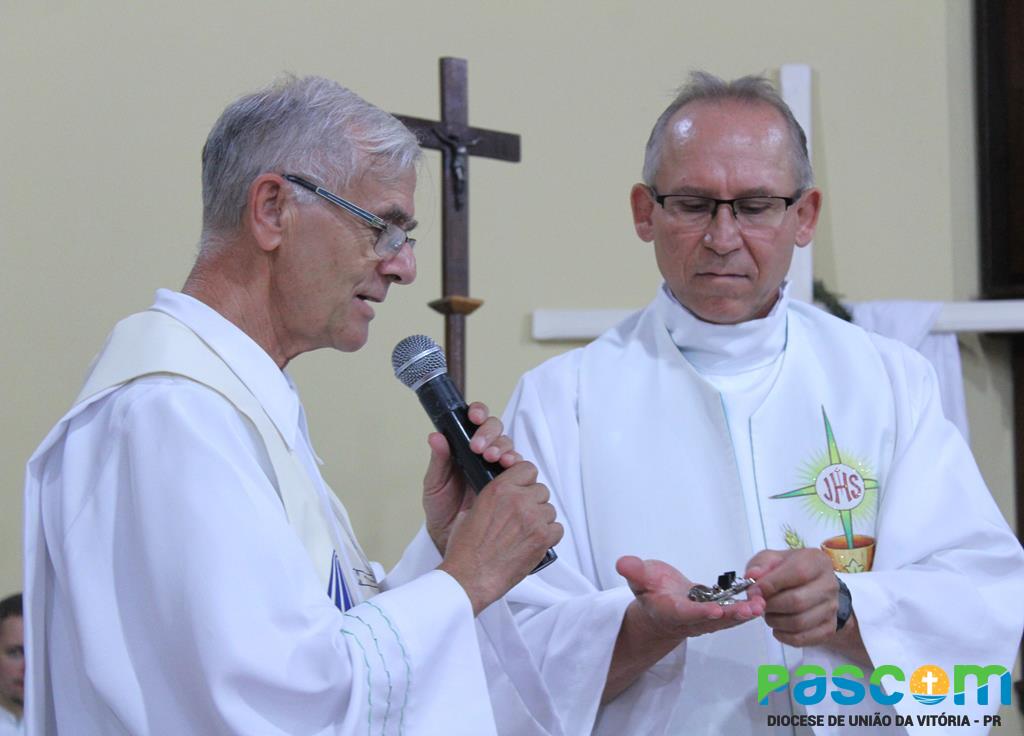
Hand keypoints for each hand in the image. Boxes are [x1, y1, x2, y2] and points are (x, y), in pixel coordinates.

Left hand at [421, 401, 520, 553]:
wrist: (453, 540)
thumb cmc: (442, 510)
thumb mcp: (435, 485)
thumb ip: (439, 461)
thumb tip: (436, 437)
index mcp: (466, 449)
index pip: (478, 422)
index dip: (479, 414)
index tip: (474, 417)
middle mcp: (486, 456)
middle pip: (498, 432)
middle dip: (491, 434)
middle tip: (480, 447)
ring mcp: (500, 471)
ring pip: (510, 449)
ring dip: (505, 449)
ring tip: (495, 459)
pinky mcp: (512, 487)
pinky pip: (521, 472)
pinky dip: (517, 468)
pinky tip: (509, 470)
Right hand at [438, 460, 561, 614]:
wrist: (470, 577)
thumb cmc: (466, 550)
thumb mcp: (470, 511)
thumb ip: (492, 498)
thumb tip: (503, 496)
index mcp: (499, 490)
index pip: (527, 469)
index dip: (526, 480)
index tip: (523, 488)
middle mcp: (518, 501)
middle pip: (541, 490)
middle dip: (533, 501)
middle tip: (522, 515)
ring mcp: (533, 519)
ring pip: (550, 509)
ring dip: (541, 519)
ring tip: (526, 531)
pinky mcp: (543, 538)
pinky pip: (557, 529)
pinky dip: (549, 535)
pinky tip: (534, 541)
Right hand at [603, 556, 763, 701]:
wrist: (660, 604)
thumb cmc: (650, 590)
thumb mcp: (639, 578)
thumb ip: (634, 572)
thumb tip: (623, 563)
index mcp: (670, 611)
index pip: (685, 614)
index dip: (699, 613)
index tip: (714, 610)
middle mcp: (690, 619)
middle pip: (712, 620)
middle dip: (731, 616)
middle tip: (749, 609)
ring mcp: (705, 618)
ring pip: (726, 619)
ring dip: (744, 613)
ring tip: (760, 605)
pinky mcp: (716, 613)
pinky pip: (732, 613)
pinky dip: (746, 607)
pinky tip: (761, 599)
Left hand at [746, 548, 839, 647]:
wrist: (811, 586)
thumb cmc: (789, 571)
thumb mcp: (772, 559)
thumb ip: (760, 564)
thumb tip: (753, 576)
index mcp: (816, 562)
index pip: (798, 572)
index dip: (772, 583)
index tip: (755, 590)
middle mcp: (829, 584)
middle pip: (797, 601)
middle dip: (771, 605)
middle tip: (760, 604)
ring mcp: (832, 608)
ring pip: (799, 622)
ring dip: (775, 621)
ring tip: (769, 613)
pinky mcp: (828, 628)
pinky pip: (802, 638)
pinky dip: (783, 636)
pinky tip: (778, 626)